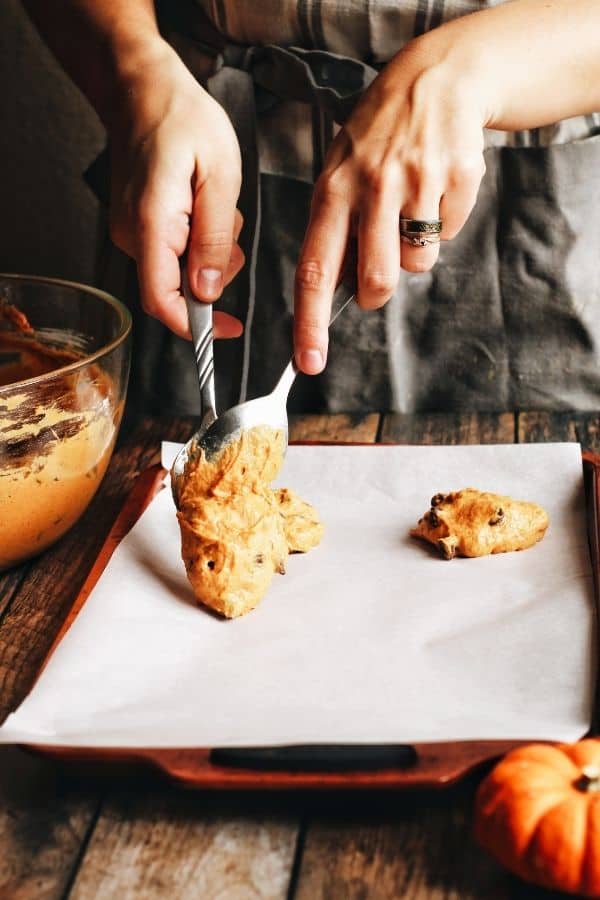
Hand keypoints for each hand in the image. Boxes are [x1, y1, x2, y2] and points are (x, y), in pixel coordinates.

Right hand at [108, 40, 243, 338]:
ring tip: (217, 207)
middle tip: (230, 230)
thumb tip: (208, 292)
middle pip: (178, 288)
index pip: (162, 301)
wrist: (144, 89)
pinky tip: (204, 205)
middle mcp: (134, 235)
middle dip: (215, 273)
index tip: (228, 332)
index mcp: (152, 225)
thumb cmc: (183, 120)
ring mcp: (133, 232)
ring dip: (210, 252)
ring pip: (180, 270)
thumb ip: (214, 239)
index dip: (196, 328)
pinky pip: (174, 252)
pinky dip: (199, 240)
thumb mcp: (219, 177)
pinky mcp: (140, 227)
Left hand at [294, 34, 486, 373]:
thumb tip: (332, 291)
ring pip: (419, 262)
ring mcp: (416, 180)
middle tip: (381, 272)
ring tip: (412, 208)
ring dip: (417, 250)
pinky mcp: (457, 174)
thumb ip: (335, 230)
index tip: (309, 361)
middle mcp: (370, 187)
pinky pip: (452, 230)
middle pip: (376, 279)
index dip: (310, 323)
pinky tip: (437, 187)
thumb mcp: (341, 172)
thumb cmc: (380, 135)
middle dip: (379, 291)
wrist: (436, 78)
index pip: (314, 270)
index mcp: (332, 192)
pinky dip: (446, 220)